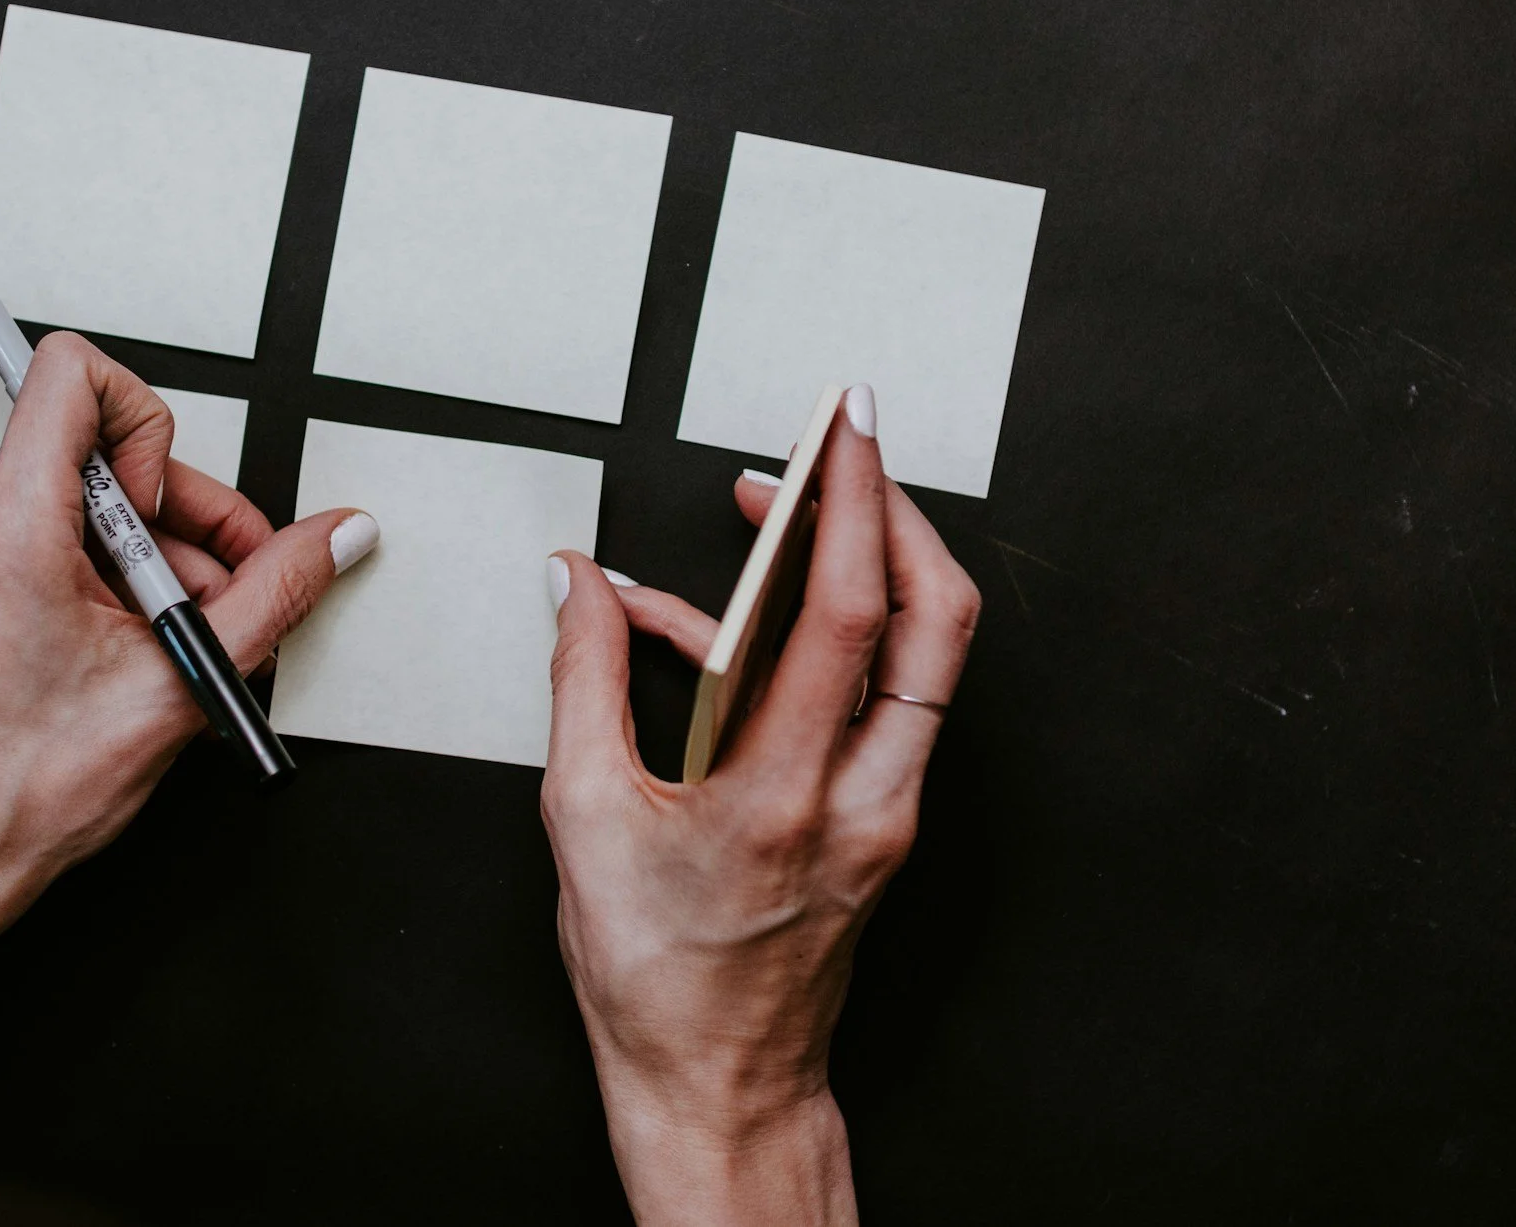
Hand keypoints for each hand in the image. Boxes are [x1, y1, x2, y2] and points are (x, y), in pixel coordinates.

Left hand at [0, 330, 376, 1226]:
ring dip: (127, 546)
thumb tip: (332, 536)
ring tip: (160, 639)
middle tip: (207, 588)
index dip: (146, 413)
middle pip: (80, 435)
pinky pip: (20, 529)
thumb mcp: (171, 702)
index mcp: (6, 533)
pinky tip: (104, 652)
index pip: (72, 372)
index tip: (182, 494)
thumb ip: (263, 598)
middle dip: (165, 502)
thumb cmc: (10, 816)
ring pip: (52, 486)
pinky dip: (79, 570)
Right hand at [543, 386, 978, 1226]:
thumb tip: (579, 587)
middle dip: (893, 510)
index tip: (843, 431)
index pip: (852, 618)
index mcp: (782, 798)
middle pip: (936, 621)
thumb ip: (582, 681)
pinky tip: (731, 631)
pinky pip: (880, 699)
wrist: (722, 1085)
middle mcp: (863, 801)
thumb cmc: (656, 980)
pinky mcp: (886, 820)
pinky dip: (828, 639)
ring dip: (871, 566)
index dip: (855, 506)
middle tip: (843, 446)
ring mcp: (888, 812)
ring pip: (926, 657)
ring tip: (785, 519)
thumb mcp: (583, 819)